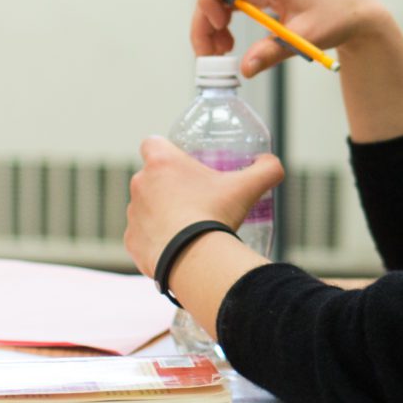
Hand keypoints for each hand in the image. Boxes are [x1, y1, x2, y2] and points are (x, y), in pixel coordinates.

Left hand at [124, 136, 285, 276]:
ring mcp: (133, 214)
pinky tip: (175, 248)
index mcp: (161, 163)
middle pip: (150, 178)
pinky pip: (142, 237)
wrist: (194, 259)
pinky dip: (156, 241)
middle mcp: (140, 184)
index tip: (181, 164)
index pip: (153, 143)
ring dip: (160, 214)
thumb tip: (272, 164)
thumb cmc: (215, 216)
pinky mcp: (131, 241)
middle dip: (167, 187)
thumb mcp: (247, 188)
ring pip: (145, 208)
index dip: (166, 151)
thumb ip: (266, 169)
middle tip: (194, 200)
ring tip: (186, 228)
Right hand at [190, 0, 383, 78]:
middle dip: (204, 21)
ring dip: (212, 26)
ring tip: (222, 53)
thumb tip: (244, 69)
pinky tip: (230, 45)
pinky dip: (223, 24)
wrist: (353, 10)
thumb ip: (272, 52)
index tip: (218, 27)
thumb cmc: (335, 17)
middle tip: (209, 56)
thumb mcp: (304, 37)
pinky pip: (229, 3)